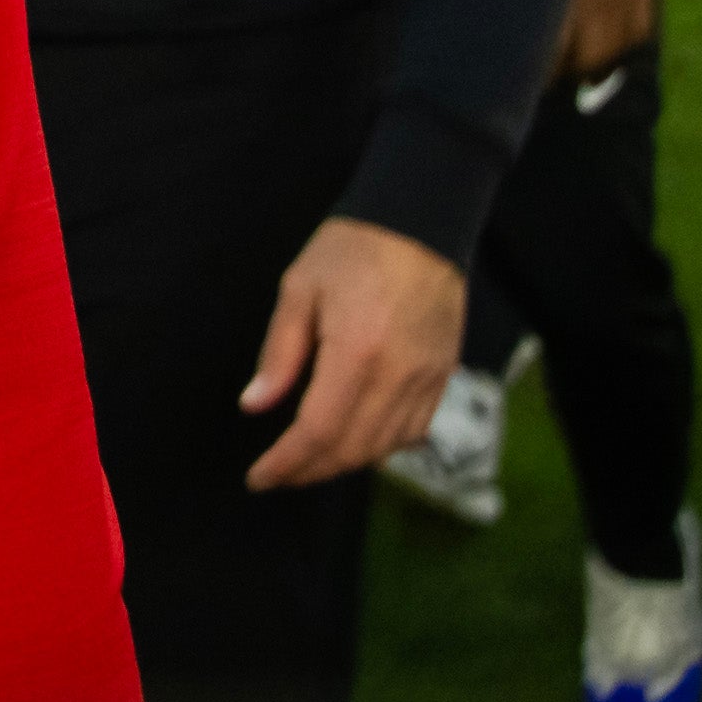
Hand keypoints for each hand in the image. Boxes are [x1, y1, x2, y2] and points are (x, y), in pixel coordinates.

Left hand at [241, 215, 467, 489]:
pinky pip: (415, 430)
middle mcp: (398, 377)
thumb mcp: (299, 289)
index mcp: (356, 353)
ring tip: (309, 463)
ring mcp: (428, 380)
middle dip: (312, 470)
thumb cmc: (350, 249)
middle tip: (278, 474)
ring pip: (386, 447)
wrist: (420, 223)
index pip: (319, 431)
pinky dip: (383, 447)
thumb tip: (255, 405)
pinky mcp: (445, 376)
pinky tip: (356, 442)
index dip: (287, 463)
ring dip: (345, 463)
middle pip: (354, 449)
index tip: (259, 478)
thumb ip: (279, 354)